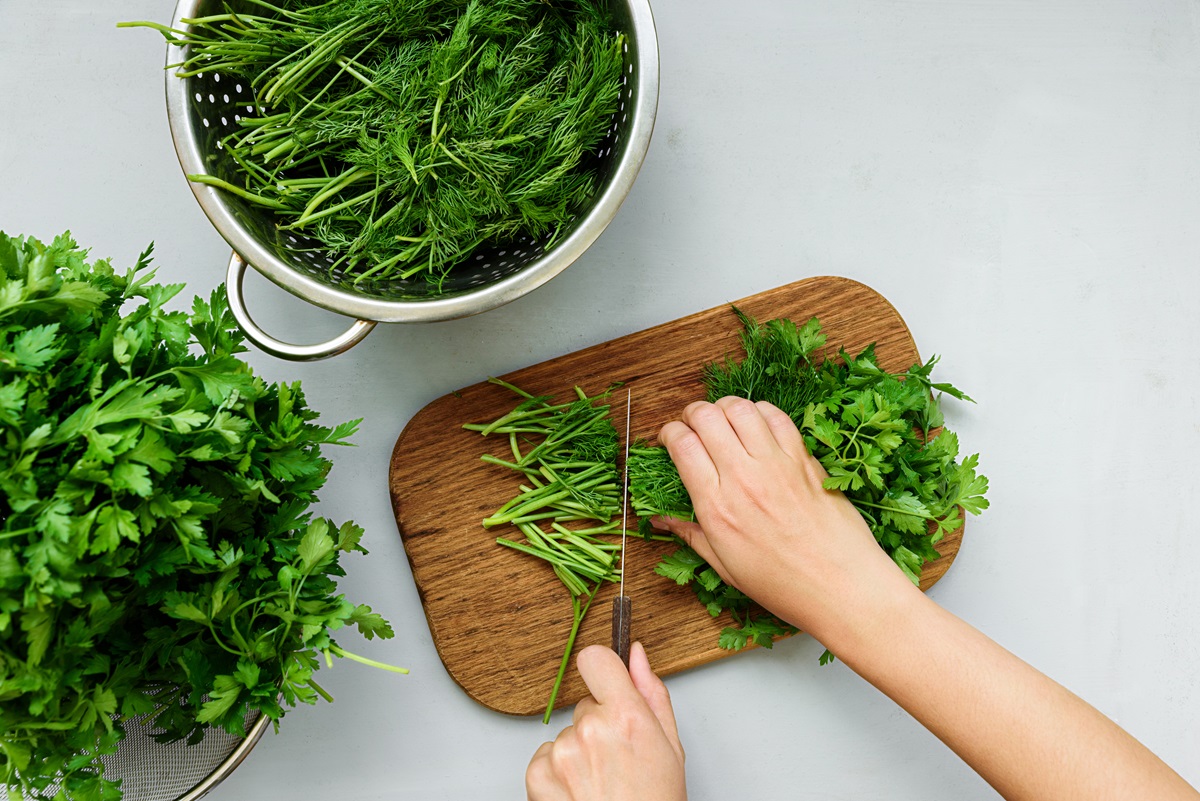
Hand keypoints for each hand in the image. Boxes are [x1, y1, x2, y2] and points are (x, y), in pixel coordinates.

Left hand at [526, 642, 685, 800]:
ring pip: (567, 733)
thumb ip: (652, 693)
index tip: (607, 684)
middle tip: (617, 761)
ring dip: (579, 752)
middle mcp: (590, 729)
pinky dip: (558, 773)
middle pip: (585, 705)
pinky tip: (580, 794)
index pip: (596, 658)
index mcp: (627, 717)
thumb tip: (638, 655)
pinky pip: (546, 755)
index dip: (602, 669)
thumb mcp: (671, 749)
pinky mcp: (537, 773)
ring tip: (600, 784)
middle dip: (599, 725)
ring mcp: (560, 752)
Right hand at [651, 397, 918, 643]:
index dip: (669, 433)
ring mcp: (777, 464)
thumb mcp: (725, 566)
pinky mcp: (804, 459)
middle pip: (707, 417)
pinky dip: (761, 411)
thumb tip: (661, 520)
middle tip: (693, 423)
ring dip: (725, 406)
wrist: (841, 585)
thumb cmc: (784, 584)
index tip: (670, 439)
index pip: (682, 445)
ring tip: (723, 419)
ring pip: (741, 408)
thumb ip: (691, 534)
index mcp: (717, 506)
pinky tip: (757, 423)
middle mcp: (744, 478)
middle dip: (692, 412)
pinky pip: (777, 417)